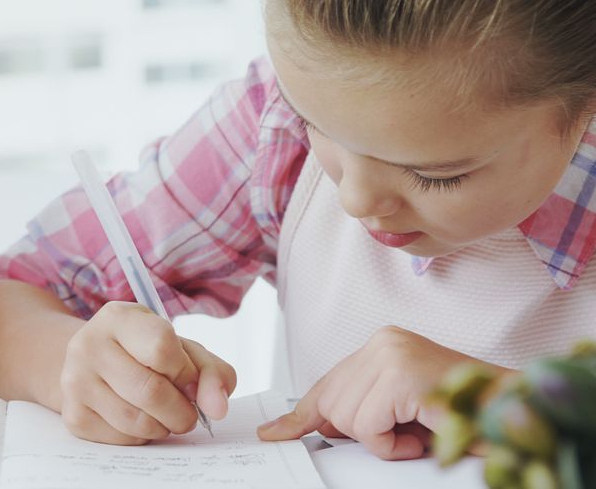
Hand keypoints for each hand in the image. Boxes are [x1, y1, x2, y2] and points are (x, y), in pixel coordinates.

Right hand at [60, 301, 236, 444]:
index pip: (161, 348)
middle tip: (186, 411)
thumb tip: (216, 408)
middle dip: (182, 411)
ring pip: (137, 422)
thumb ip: (211, 372)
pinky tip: (138, 419)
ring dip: (164, 427)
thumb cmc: (144, 353)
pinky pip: (123, 439)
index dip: (185, 372)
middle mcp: (88, 345)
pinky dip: (142, 437)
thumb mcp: (181, 349)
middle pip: (151, 392)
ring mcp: (75, 382)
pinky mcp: (73, 416)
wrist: (94, 364)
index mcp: (118, 317)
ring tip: (163, 414)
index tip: (189, 379)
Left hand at [257, 325, 507, 459]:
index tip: (273, 433)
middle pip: (332, 405)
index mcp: (382, 344)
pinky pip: (369, 428)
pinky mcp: (400, 377)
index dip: (300, 415)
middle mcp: (383, 342)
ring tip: (419, 430)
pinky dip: (393, 444)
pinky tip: (421, 432)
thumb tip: (314, 427)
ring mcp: (391, 356)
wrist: (512, 408)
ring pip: (348, 420)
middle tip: (408, 431)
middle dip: (364, 432)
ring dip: (385, 441)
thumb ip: (362, 407)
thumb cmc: (463, 411)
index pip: (329, 383)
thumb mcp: (400, 407)